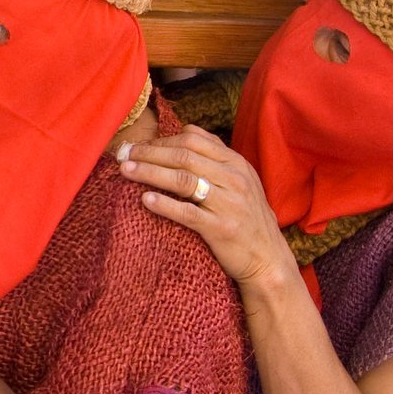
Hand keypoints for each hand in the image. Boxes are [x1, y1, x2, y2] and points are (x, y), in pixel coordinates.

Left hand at [118, 125, 299, 292]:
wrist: (268, 259)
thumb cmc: (247, 218)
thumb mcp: (241, 181)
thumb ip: (215, 158)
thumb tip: (183, 134)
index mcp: (236, 163)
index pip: (194, 140)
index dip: (162, 140)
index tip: (139, 145)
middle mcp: (234, 179)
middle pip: (184, 156)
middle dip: (150, 153)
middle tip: (124, 154)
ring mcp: (229, 203)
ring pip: (183, 180)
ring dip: (150, 173)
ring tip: (126, 170)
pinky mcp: (221, 228)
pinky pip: (188, 213)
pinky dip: (165, 205)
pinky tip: (145, 200)